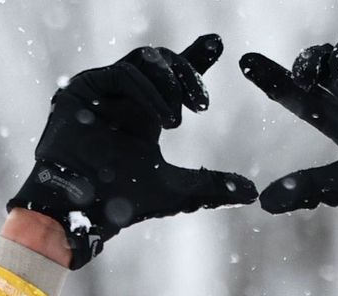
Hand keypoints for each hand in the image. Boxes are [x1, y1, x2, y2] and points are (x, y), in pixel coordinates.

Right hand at [8, 34, 256, 268]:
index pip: (174, 78)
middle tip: (203, 103)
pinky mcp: (83, 87)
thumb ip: (213, 187)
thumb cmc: (123, 204)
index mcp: (146, 115)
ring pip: (146, 61)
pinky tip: (162, 117)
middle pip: (163, 61)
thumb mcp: (178, 191)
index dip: (195, 59)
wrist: (84, 209)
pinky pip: (123, 73)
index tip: (217, 43)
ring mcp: (104, 90)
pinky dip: (148, 91)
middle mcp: (126, 98)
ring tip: (179, 120)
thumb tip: (254, 193)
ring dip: (169, 85)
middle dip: (189, 73)